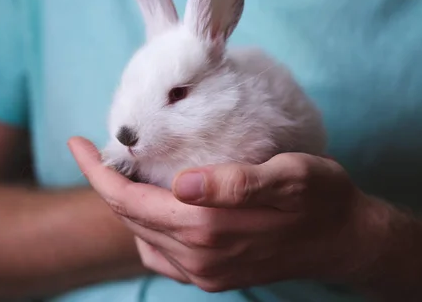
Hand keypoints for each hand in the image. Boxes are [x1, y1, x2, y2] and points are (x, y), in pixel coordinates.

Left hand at [69, 137, 384, 291]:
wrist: (345, 240)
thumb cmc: (320, 198)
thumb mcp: (288, 177)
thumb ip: (234, 183)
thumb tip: (180, 184)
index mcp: (208, 228)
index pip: (130, 200)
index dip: (98, 172)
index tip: (76, 143)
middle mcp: (199, 258)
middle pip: (130, 218)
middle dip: (105, 184)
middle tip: (94, 152)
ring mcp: (205, 274)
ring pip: (141, 236)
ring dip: (125, 205)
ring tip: (123, 173)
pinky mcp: (213, 278)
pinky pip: (160, 256)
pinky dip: (145, 228)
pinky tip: (154, 206)